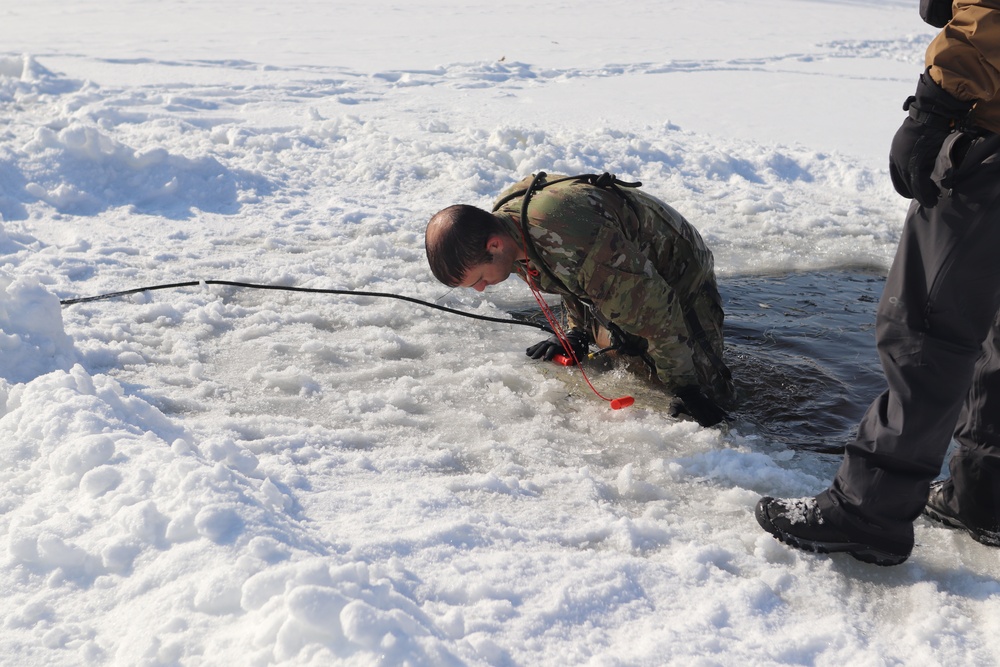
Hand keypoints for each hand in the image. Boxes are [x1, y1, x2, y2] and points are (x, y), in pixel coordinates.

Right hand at [526, 329, 588, 363]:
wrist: (575, 338)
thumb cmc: (576, 348)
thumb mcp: (577, 353)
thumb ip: (573, 358)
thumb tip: (569, 363)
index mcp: (561, 344)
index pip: (554, 348)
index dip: (550, 354)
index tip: (545, 360)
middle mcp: (555, 341)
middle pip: (545, 346)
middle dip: (539, 352)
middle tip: (533, 358)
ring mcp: (550, 340)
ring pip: (541, 344)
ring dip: (534, 349)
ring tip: (527, 354)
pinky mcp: (548, 341)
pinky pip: (540, 343)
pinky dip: (534, 347)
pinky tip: (527, 350)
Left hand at [670, 385, 727, 426]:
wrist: (686, 388)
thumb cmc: (679, 399)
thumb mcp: (674, 404)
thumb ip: (673, 410)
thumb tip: (672, 415)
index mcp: (694, 408)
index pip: (701, 417)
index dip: (705, 424)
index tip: (708, 429)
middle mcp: (703, 406)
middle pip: (711, 416)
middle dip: (714, 423)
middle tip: (719, 430)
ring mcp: (708, 404)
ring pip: (716, 412)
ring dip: (721, 419)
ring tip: (728, 425)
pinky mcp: (711, 403)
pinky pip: (719, 409)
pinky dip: (724, 414)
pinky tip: (730, 418)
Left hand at [889, 70, 973, 207]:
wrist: (930, 114)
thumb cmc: (926, 122)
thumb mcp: (914, 138)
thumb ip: (914, 151)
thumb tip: (922, 158)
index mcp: (894, 153)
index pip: (897, 176)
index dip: (905, 185)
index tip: (912, 191)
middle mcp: (896, 159)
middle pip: (903, 182)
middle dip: (914, 192)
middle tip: (925, 198)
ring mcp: (905, 162)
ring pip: (911, 185)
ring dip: (921, 195)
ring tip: (931, 201)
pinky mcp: (916, 164)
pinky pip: (919, 184)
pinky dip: (925, 193)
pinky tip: (932, 198)